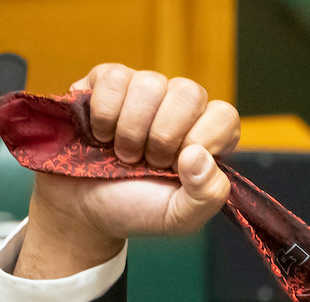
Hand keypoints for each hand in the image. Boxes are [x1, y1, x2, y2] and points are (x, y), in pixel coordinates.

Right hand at [15, 64, 240, 279]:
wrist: (85, 209)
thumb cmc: (138, 209)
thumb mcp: (180, 217)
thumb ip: (207, 195)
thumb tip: (199, 155)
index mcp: (207, 136)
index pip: (224, 116)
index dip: (200, 140)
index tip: (176, 167)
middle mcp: (181, 107)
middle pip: (189, 92)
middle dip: (163, 135)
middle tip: (148, 163)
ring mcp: (145, 90)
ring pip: (150, 83)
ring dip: (131, 129)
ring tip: (122, 154)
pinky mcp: (107, 82)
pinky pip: (113, 77)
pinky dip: (104, 113)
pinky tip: (100, 135)